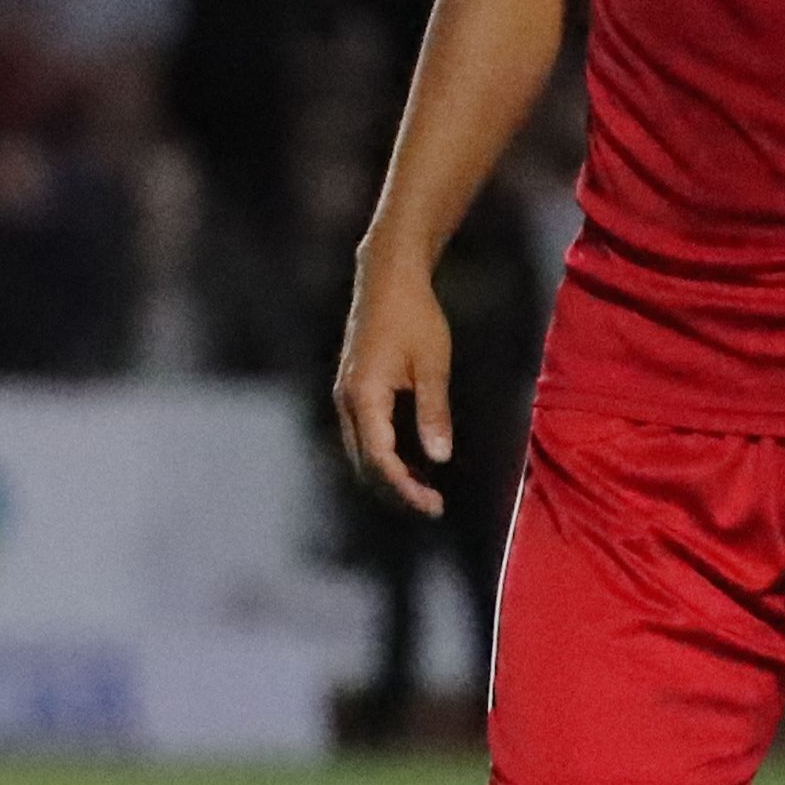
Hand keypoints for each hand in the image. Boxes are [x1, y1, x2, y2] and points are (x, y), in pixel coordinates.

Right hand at [331, 255, 454, 519]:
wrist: (386, 278)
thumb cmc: (414, 316)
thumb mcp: (432, 365)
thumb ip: (434, 412)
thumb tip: (440, 457)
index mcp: (364, 396)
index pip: (380, 460)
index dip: (405, 488)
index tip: (433, 506)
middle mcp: (345, 400)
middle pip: (364, 463)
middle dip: (396, 488)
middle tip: (433, 504)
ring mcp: (344, 394)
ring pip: (360, 450)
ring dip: (389, 473)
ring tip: (424, 486)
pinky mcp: (351, 388)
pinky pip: (361, 434)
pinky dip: (383, 453)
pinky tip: (409, 457)